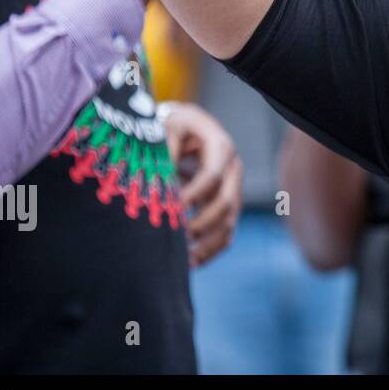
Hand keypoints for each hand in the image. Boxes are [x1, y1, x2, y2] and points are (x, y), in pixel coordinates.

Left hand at [163, 103, 242, 267]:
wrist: (183, 128)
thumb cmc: (170, 126)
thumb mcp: (165, 129)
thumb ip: (162, 153)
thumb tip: (156, 185)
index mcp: (220, 146)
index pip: (212, 175)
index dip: (193, 194)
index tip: (171, 209)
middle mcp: (232, 168)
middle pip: (226, 201)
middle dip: (202, 223)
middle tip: (178, 237)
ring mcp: (232, 188)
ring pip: (229, 221)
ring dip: (208, 243)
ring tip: (184, 261)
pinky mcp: (227, 205)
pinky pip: (227, 232)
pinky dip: (211, 249)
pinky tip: (190, 263)